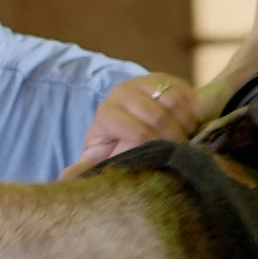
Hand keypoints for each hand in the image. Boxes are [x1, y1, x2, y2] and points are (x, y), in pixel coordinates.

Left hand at [60, 73, 202, 179]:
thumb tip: (63, 181)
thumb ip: (86, 168)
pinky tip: (194, 124)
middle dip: (173, 137)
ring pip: (172, 101)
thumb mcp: (100, 158)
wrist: (132, 120)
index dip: (154, 146)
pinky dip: (192, 109)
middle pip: (156, 115)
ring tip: (189, 138)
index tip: (165, 159)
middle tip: (183, 151)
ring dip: (185, 123)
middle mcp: (121, 92)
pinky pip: (183, 90)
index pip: (136, 131)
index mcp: (106, 113)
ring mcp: (142, 81)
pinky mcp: (162, 77)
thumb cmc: (116, 146)